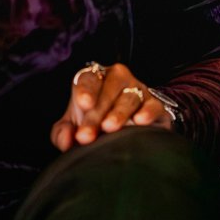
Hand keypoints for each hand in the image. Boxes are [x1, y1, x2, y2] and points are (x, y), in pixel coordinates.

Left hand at [51, 61, 174, 151]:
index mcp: (95, 79)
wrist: (129, 133)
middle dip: (97, 112)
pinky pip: (153, 105)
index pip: (89, 78)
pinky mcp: (156, 105)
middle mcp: (118, 80)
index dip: (86, 90)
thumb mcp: (75, 127)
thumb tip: (66, 140)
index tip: (83, 104)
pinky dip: (147, 112)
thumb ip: (62, 133)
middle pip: (109, 89)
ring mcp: (139, 90)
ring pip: (129, 97)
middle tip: (87, 134)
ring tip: (109, 127)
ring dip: (118, 113)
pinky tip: (139, 121)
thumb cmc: (96, 125)